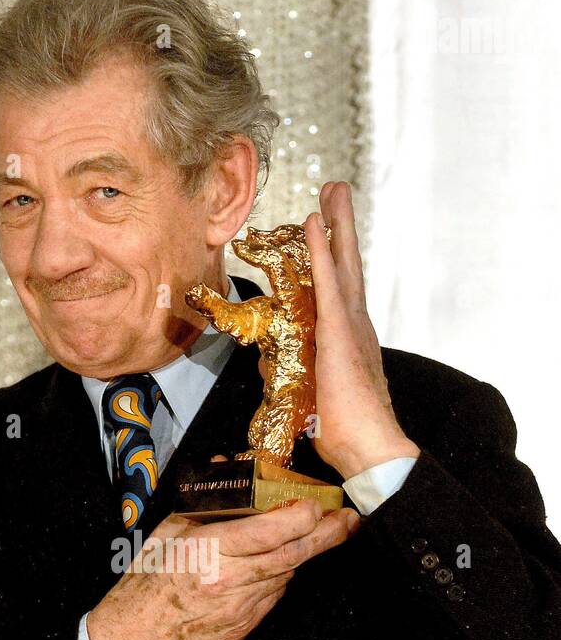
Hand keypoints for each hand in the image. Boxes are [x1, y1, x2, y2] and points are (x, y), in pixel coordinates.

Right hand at [87, 499, 360, 639]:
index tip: (315, 504)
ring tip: (321, 536)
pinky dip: (279, 577)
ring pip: (287, 574)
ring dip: (303, 554)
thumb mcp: (166, 532)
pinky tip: (276, 566)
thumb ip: (202, 500)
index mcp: (210, 551)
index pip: (273, 530)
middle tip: (347, 520)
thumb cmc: (144, 585)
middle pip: (294, 553)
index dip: (303, 515)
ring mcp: (242, 607)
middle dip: (327, 535)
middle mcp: (231, 579)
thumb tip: (226, 466)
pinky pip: (273, 596)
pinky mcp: (245, 627)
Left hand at [291, 181, 419, 479]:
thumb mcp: (312, 396)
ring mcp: (350, 326)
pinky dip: (321, 249)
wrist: (371, 449)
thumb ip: (293, 371)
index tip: (326, 234)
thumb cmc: (345, 433)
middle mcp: (355, 326)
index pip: (341, 293)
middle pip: (348, 266)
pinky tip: (313, 222)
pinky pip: (328, 281)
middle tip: (334, 193)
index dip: (333, 262)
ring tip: (331, 190)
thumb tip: (268, 359)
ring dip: (334, 225)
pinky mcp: (338, 331)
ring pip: (343, 264)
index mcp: (350, 341)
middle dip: (340, 229)